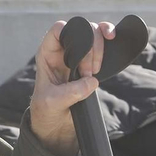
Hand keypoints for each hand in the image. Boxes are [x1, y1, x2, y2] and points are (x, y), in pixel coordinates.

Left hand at [27, 19, 115, 155]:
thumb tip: (91, 81)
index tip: (82, 51)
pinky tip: (108, 59)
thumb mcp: (52, 103)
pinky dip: (109, 50)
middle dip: (90, 46)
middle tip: (89, 72)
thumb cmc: (46, 111)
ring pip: (94, 37)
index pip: (58, 29)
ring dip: (100, 48)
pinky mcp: (91, 68)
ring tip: (95, 71)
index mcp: (47, 54)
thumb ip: (70, 92)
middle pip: (81, 31)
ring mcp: (78, 59)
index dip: (72, 33)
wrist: (55, 126)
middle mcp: (62, 53)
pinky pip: (103, 52)